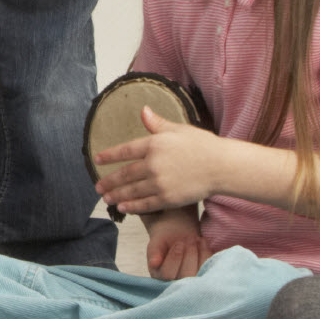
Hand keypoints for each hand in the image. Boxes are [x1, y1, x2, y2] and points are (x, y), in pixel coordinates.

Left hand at [92, 109, 227, 215]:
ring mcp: (160, 183)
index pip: (125, 151)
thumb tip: (143, 110)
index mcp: (154, 144)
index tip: (97, 160)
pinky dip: (132, 207)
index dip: (109, 156)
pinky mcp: (168, 198)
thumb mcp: (178, 129)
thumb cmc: (202, 145)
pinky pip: (145, 204)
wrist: (222, 167)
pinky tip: (123, 208)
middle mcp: (153, 164)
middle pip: (125, 174)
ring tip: (106, 198)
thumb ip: (157, 123)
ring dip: (117, 195)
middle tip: (98, 187)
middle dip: (109, 181)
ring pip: (132, 191)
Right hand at [145, 210, 208, 280]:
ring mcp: (191, 283)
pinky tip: (202, 241)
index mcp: (159, 278)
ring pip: (199, 274)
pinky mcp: (204, 277)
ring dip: (200, 254)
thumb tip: (154, 263)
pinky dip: (207, 254)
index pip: (167, 275)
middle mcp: (175, 285)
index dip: (174, 259)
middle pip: (186, 276)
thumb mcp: (156, 244)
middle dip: (190, 256)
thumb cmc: (164, 242)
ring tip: (196, 239)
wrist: (177, 238)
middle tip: (190, 239)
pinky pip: (209, 269)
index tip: (179, 243)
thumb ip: (154, 252)